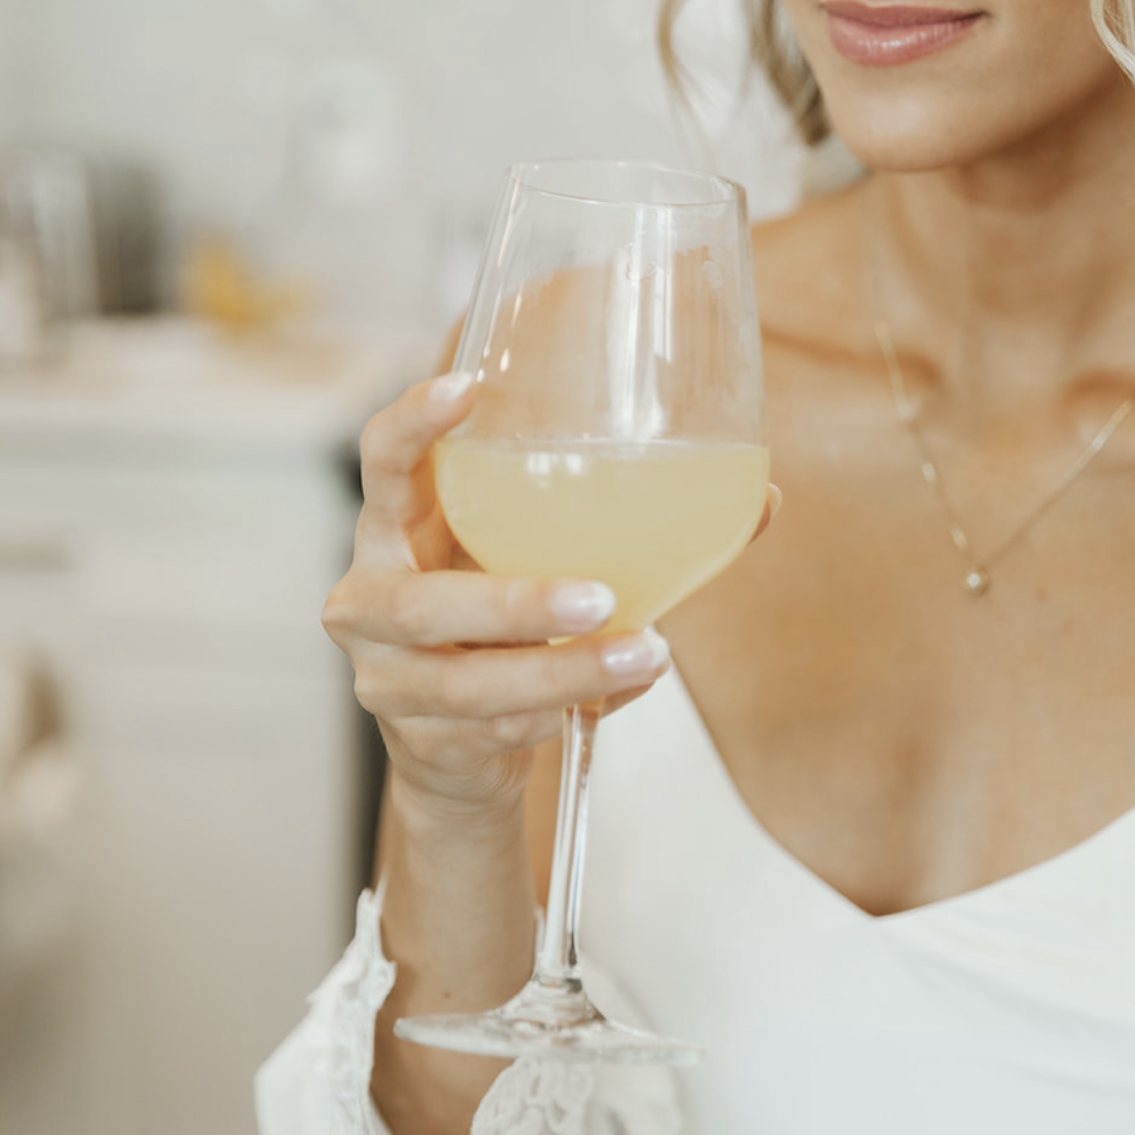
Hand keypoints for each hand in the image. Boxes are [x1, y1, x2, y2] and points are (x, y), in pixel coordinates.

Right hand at [323, 373, 689, 818]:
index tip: (466, 387)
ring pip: (469, 683)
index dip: (412, 424)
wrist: (460, 747)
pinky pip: (495, 729)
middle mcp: (371, 599)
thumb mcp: (540, 561)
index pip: (381, 461)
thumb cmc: (506, 625)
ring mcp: (387, 677)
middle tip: (599, 595)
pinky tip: (611, 700)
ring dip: (562, 672)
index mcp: (397, 528)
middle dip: (514, 603)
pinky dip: (562, 712)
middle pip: (422, 603)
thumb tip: (763, 500)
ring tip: (644, 655)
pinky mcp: (420, 742)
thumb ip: (627, 532)